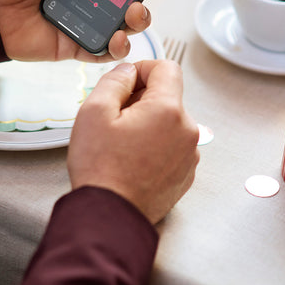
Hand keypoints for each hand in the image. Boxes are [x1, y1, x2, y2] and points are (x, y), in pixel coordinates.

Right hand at [67, 60, 199, 223]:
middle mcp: (187, 130)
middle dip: (142, 100)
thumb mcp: (94, 111)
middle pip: (168, 97)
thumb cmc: (101, 168)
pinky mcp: (185, 174)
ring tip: (122, 144)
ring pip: (169, 122)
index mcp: (168, 110)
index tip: (126, 82)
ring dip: (148, 124)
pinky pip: (172, 146)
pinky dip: (154, 146)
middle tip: (114, 119)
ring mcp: (189, 155)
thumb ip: (114, 80)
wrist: (110, 217)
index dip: (142, 69)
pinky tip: (132, 160)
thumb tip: (128, 72)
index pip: (166, 68)